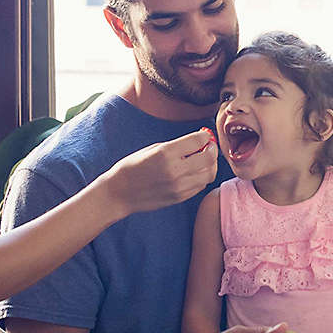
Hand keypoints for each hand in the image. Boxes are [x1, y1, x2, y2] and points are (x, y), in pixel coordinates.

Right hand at [101, 130, 217, 215]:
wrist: (119, 193)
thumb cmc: (132, 167)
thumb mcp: (152, 149)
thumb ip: (177, 145)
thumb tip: (199, 141)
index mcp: (165, 153)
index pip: (198, 140)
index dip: (205, 136)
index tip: (204, 135)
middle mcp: (175, 170)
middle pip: (209, 158)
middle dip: (212, 149)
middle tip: (208, 146)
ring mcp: (179, 186)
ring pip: (209, 174)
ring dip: (210, 164)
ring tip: (203, 159)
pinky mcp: (180, 198)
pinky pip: (201, 185)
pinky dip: (202, 177)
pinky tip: (194, 172)